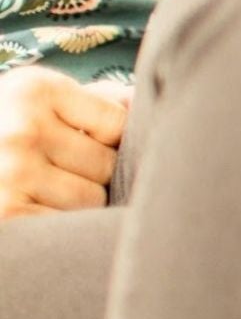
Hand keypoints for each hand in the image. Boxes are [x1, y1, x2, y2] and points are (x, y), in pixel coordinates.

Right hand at [0, 67, 128, 218]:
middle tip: (55, 171)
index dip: (108, 140)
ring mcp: (9, 176)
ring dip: (73, 204)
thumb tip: (148, 104)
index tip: (80, 141)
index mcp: (33, 90)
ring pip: (89, 202)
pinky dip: (53, 227)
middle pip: (107, 167)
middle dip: (92, 174)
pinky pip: (62, 228)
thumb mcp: (35, 99)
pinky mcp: (5, 216)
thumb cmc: (2, 129)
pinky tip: (30, 211)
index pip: (119, 124)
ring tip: (39, 191)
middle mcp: (20, 131)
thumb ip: (94, 100)